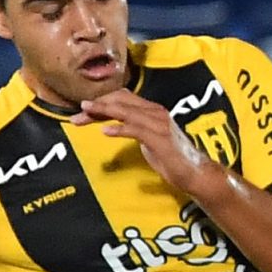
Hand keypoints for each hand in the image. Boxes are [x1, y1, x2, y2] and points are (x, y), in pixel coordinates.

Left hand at [70, 88, 218, 196]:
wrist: (194, 173)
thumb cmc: (171, 159)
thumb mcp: (147, 140)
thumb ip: (133, 128)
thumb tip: (113, 124)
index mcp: (152, 110)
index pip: (122, 98)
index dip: (102, 101)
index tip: (83, 111)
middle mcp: (155, 112)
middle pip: (121, 101)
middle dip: (97, 105)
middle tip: (77, 114)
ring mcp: (158, 124)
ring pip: (126, 111)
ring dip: (103, 111)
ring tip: (85, 114)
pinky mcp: (159, 138)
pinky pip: (135, 129)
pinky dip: (119, 128)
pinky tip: (105, 131)